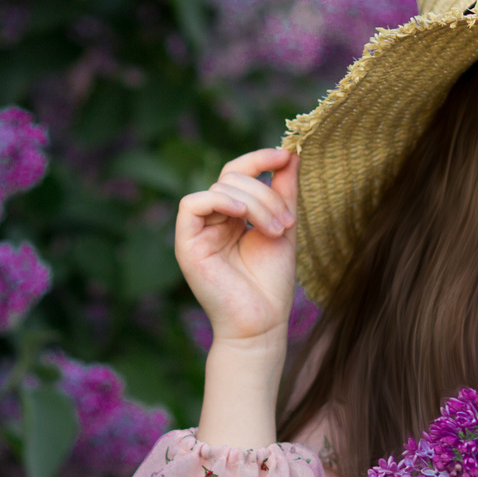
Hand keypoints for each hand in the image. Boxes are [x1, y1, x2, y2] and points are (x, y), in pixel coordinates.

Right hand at [175, 146, 299, 349]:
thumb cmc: (271, 283)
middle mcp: (212, 219)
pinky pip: (192, 204)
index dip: (260, 159)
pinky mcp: (186, 244)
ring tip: (276, 231)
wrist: (262, 323)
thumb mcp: (284, 227)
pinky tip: (240, 214)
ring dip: (256, 203)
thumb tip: (291, 152)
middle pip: (232, 177)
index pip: (239, 173)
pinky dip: (218, 201)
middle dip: (266, 193)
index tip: (287, 156)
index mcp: (232, 215)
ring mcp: (197, 231)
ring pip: (219, 188)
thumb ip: (284, 191)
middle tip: (288, 223)